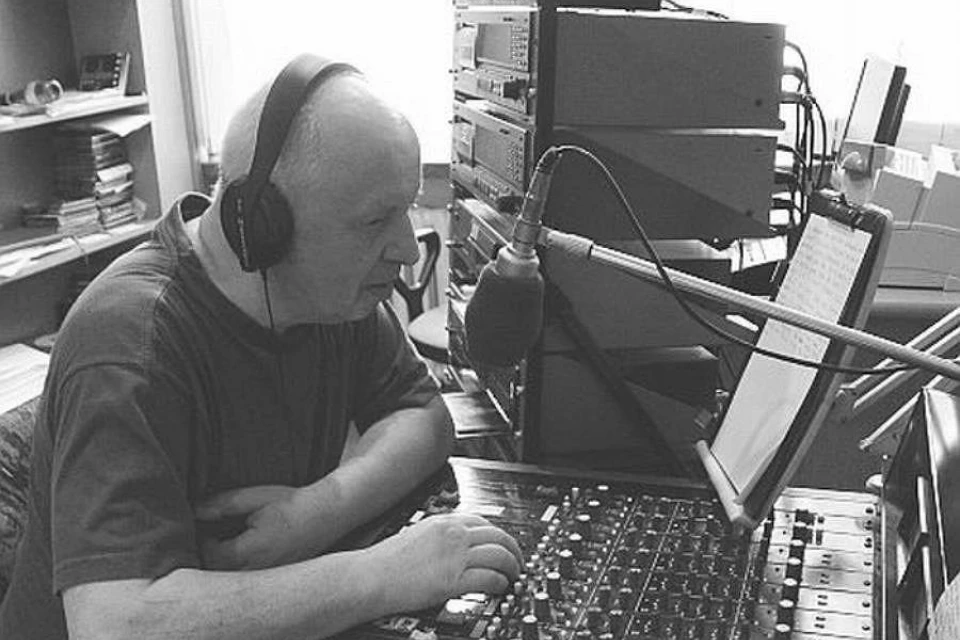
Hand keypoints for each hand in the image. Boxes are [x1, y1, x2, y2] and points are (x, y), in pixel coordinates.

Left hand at [195, 485, 323, 569]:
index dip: (201, 538)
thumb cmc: (291, 504)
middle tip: (213, 535)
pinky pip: (248, 580)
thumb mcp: (255, 498)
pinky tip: (248, 552)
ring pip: (232, 580)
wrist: (326, 515)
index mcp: (246, 552)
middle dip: (210, 554)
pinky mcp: (274, 580)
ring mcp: (266, 579)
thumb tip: (196, 511)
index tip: (207, 524)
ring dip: (225, 563)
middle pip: (216, 572)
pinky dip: (241, 569)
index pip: (208, 554)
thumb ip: (223, 505)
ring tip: (230, 542)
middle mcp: (254, 571)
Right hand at [370, 513, 522, 613]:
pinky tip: (500, 588)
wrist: (370, 577)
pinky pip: (489, 578)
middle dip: (514, 549)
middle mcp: (452, 534)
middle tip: (518, 562)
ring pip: (500, 554)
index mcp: (443, 521)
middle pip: (498, 535)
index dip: (499, 534)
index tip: (504, 544)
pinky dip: (500, 582)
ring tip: (513, 576)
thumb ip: (439, 536)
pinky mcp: (453, 580)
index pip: (483, 521)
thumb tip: (455, 545)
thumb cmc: (386, 561)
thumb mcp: (417, 534)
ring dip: (512, 566)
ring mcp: (454, 556)